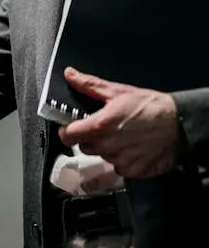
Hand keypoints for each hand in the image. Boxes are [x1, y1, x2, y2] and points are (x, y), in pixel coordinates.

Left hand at [58, 67, 182, 178]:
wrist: (181, 124)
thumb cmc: (152, 107)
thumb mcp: (118, 91)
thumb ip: (89, 85)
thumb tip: (71, 76)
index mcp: (99, 126)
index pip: (67, 136)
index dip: (67, 131)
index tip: (71, 127)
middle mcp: (108, 147)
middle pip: (84, 146)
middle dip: (90, 138)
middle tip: (105, 128)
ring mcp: (121, 161)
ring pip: (102, 157)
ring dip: (108, 149)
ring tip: (124, 136)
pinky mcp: (134, 172)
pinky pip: (119, 168)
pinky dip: (124, 160)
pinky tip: (133, 147)